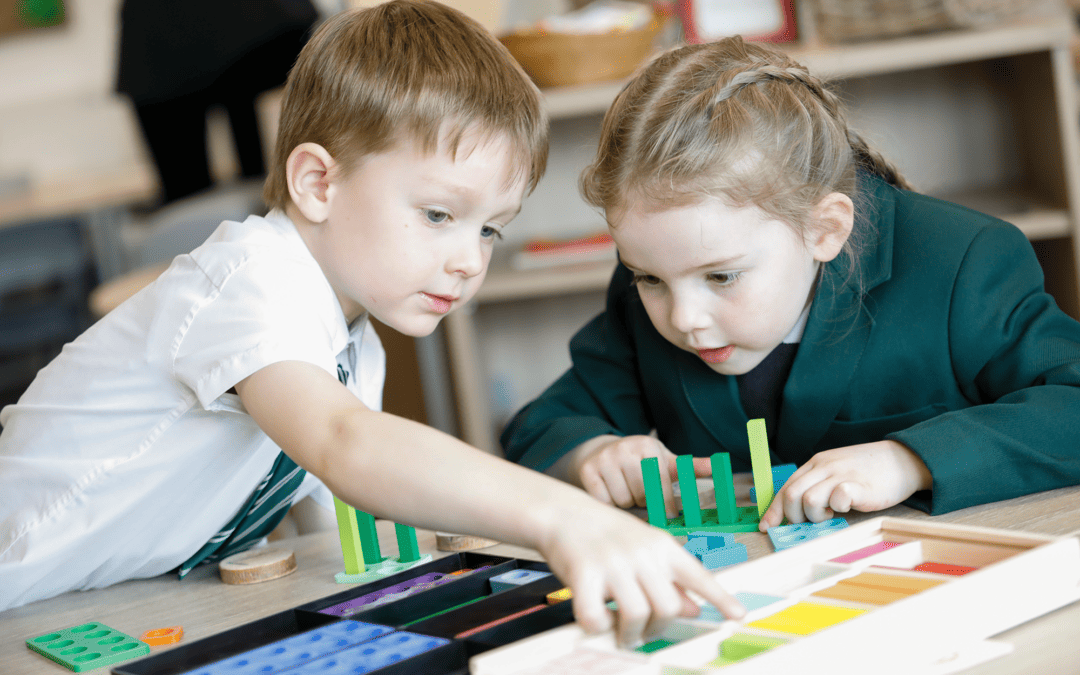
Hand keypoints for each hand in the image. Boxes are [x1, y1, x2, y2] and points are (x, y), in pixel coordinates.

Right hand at [537, 499, 744, 646]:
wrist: (563, 512)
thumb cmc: (606, 533)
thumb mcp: (644, 548)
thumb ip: (670, 578)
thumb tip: (695, 608)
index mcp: (660, 546)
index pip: (697, 575)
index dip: (719, 597)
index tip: (737, 616)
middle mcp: (640, 553)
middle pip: (667, 606)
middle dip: (658, 628)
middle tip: (644, 633)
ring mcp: (612, 563)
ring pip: (637, 615)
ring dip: (631, 634)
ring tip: (623, 634)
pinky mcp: (583, 574)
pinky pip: (596, 616)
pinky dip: (598, 627)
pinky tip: (597, 621)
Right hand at [568, 435, 711, 516]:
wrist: (597, 452)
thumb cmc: (638, 462)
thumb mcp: (665, 460)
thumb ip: (690, 467)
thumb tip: (718, 466)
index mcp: (649, 446)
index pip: (663, 487)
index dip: (667, 506)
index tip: (669, 515)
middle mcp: (626, 448)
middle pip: (644, 496)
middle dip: (644, 502)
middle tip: (640, 496)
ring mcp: (605, 458)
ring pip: (624, 502)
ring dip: (625, 504)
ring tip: (623, 491)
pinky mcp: (588, 471)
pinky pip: (604, 502)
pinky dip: (608, 505)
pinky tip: (608, 493)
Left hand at [758, 440, 931, 529]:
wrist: (903, 459)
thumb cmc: (867, 472)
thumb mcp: (835, 471)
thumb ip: (817, 486)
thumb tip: (796, 513)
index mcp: (815, 464)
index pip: (785, 488)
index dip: (773, 511)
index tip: (766, 528)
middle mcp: (824, 467)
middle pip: (791, 496)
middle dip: (794, 517)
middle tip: (810, 522)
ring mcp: (841, 474)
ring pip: (808, 501)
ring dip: (816, 516)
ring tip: (831, 513)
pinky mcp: (859, 485)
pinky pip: (837, 498)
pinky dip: (838, 508)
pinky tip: (846, 507)